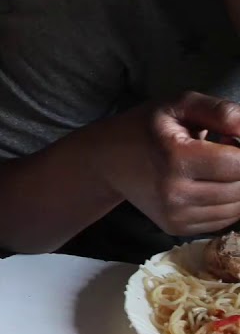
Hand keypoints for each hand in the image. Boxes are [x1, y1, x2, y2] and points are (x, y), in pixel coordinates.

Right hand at [93, 92, 239, 235]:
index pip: (238, 164)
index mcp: (175, 158)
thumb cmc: (145, 128)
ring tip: (213, 167)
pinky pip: (223, 220)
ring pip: (236, 208)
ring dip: (236, 187)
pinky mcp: (176, 228)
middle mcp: (175, 193)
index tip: (229, 140)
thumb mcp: (178, 105)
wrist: (107, 160)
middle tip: (222, 151)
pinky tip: (208, 184)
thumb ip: (220, 112)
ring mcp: (175, 215)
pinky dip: (226, 202)